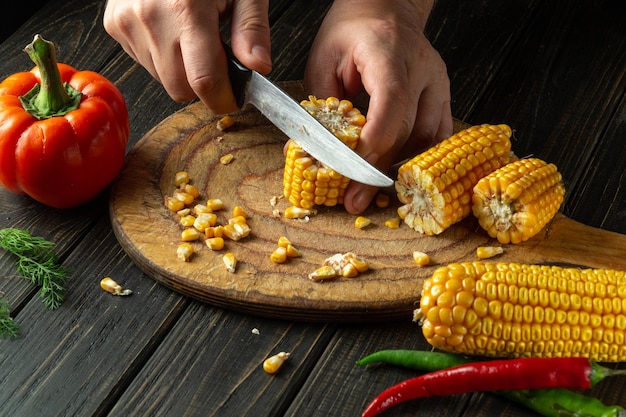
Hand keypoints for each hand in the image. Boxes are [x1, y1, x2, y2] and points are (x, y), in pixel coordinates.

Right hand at [103, 0, 271, 114]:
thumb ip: (252, 29)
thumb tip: (258, 67)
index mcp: (186, 9)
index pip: (204, 80)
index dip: (223, 98)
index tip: (233, 98)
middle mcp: (151, 18)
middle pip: (180, 88)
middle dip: (202, 84)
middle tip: (216, 58)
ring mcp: (128, 22)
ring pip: (161, 79)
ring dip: (180, 70)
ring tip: (190, 35)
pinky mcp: (114, 24)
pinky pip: (144, 63)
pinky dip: (161, 56)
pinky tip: (170, 30)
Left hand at [304, 0, 452, 213]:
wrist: (386, 10)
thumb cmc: (350, 33)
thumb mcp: (323, 61)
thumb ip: (319, 108)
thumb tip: (306, 154)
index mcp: (388, 52)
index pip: (391, 103)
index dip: (373, 144)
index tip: (351, 175)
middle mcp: (422, 68)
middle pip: (408, 129)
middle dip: (378, 170)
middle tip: (354, 201)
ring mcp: (438, 83)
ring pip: (427, 139)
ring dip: (398, 169)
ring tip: (370, 193)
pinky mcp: (444, 96)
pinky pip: (437, 137)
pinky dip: (417, 159)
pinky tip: (397, 176)